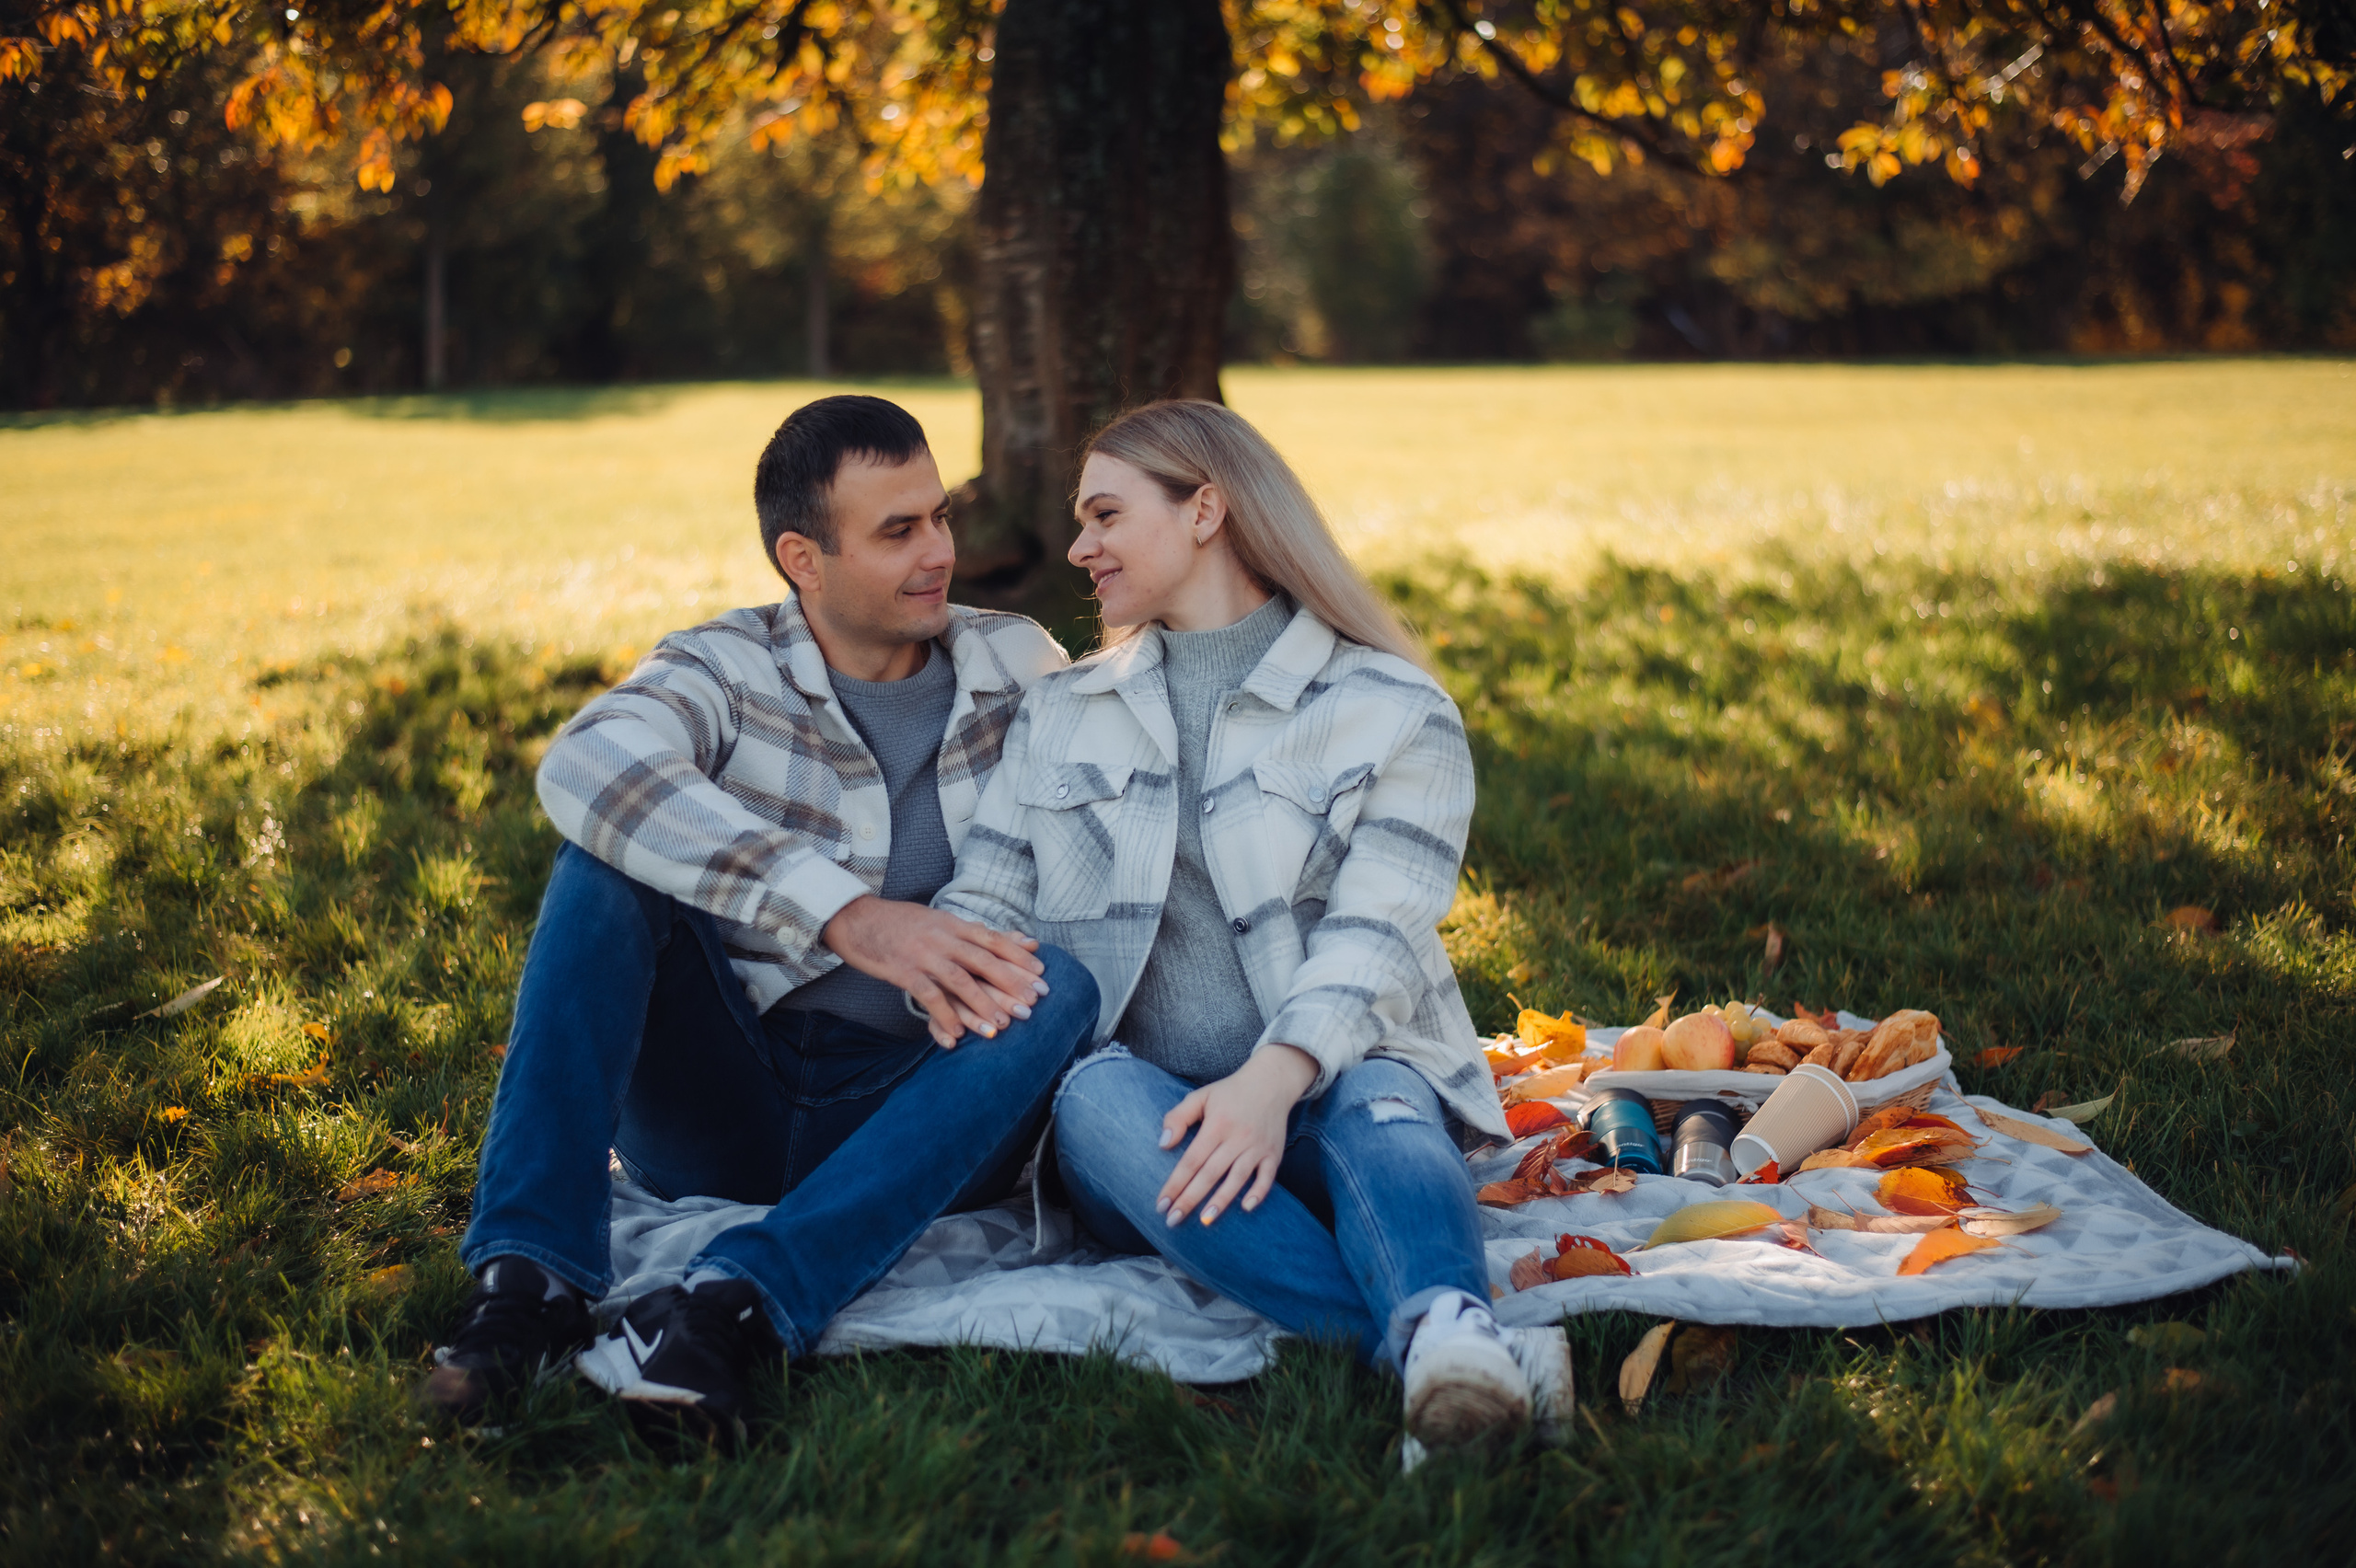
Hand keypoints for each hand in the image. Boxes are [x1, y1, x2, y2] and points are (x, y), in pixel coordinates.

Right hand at [821, 896, 1047, 1047]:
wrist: (855, 918)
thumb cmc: (899, 922)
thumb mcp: (941, 920)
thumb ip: (978, 932)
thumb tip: (1023, 939)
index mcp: (953, 923)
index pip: (993, 939)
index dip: (1018, 957)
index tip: (1041, 974)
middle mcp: (942, 936)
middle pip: (983, 960)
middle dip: (1010, 983)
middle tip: (1032, 1004)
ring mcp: (922, 953)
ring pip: (959, 980)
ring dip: (981, 1005)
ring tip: (999, 1027)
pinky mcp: (902, 971)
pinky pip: (928, 995)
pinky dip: (944, 1016)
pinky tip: (957, 1033)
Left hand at [1156, 1044, 1318, 1227]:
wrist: (1271, 1082)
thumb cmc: (1230, 1092)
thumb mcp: (1200, 1096)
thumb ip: (1178, 1117)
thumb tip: (1163, 1144)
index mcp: (1216, 1125)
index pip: (1191, 1160)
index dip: (1175, 1183)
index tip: (1161, 1204)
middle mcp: (1238, 1138)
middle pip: (1210, 1174)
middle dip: (1190, 1199)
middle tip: (1173, 1220)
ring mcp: (1258, 1147)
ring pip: (1237, 1179)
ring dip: (1221, 1202)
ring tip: (1204, 1222)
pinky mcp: (1274, 1153)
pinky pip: (1268, 1177)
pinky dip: (1258, 1193)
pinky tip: (1245, 1208)